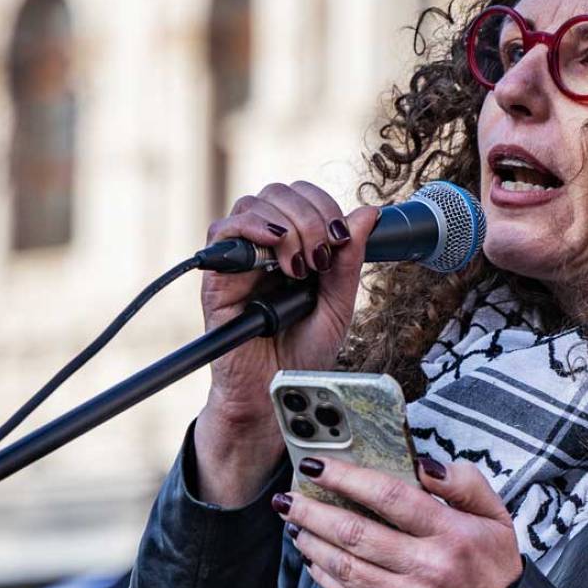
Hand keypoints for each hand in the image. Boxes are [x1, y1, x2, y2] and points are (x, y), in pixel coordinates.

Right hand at [193, 181, 379, 505]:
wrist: (275, 394)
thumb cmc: (303, 356)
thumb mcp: (338, 306)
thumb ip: (349, 261)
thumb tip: (369, 213)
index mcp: (294, 247)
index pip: (303, 197)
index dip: (324, 205)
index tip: (340, 239)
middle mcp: (264, 247)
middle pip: (279, 193)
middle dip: (310, 216)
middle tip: (321, 257)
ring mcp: (239, 259)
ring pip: (253, 205)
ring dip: (287, 226)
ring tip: (300, 267)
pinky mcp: (217, 278)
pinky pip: (223, 232)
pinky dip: (252, 229)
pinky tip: (275, 249)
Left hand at [271, 455, 523, 587]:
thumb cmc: (494, 570)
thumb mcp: (496, 517)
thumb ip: (465, 483)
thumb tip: (423, 465)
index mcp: (453, 533)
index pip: (390, 496)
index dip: (347, 478)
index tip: (317, 465)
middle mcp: (429, 566)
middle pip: (356, 532)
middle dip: (313, 511)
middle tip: (289, 497)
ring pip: (346, 566)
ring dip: (312, 543)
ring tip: (295, 524)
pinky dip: (325, 578)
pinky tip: (314, 561)